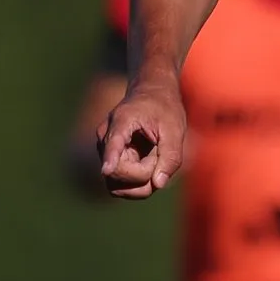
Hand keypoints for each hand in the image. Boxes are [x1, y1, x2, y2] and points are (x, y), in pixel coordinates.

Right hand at [97, 76, 186, 197]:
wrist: (150, 94)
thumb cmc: (164, 108)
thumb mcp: (175, 129)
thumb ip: (170, 155)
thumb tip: (158, 184)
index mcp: (122, 121)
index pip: (113, 143)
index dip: (111, 159)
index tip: (107, 170)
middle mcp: (105, 138)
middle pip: (117, 173)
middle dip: (143, 174)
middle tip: (158, 155)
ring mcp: (105, 152)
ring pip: (116, 185)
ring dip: (140, 182)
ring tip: (153, 159)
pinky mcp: (109, 163)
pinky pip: (119, 186)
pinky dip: (137, 183)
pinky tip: (147, 165)